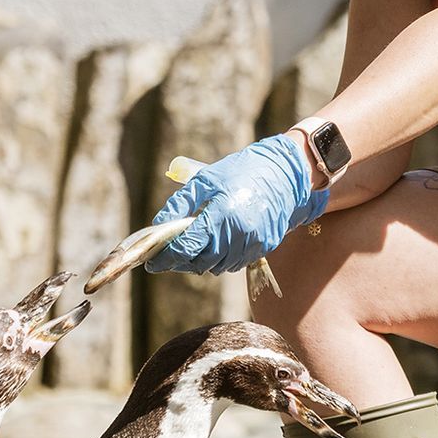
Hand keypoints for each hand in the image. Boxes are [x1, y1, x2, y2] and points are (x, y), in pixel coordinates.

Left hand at [144, 135, 329, 275]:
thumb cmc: (242, 171)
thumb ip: (180, 204)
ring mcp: (253, 243)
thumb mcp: (206, 180)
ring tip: (189, 251)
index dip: (166, 258)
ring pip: (217, 267)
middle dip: (180, 262)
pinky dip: (219, 260)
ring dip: (199, 263)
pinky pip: (234, 263)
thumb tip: (158, 225)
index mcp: (222, 213)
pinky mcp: (264, 247)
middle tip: (167, 257)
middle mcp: (238, 233)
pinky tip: (213, 247)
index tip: (152, 263)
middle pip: (200, 261)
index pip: (187, 246)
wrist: (285, 172)